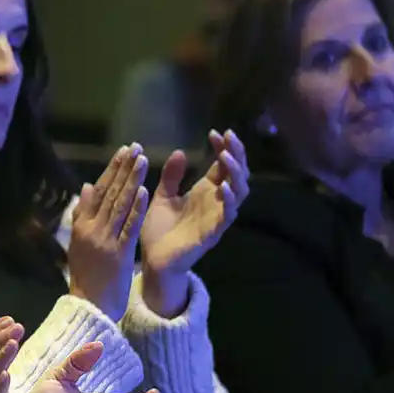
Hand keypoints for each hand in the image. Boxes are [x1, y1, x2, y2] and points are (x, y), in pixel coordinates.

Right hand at [67, 144, 149, 320]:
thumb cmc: (87, 276)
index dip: (111, 170)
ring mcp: (105, 240)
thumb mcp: (78, 243)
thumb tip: (87, 186)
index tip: (123, 151)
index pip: (98, 191)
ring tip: (141, 160)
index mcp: (81, 225)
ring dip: (131, 181)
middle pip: (109, 194)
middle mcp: (92, 229)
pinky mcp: (119, 253)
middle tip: (134, 147)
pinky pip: (128, 227)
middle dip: (123, 169)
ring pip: (119, 206)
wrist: (90, 306)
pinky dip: (136, 209)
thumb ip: (82, 215)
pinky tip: (144, 191)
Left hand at [140, 131, 249, 315]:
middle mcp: (216, 201)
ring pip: (240, 192)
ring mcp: (217, 216)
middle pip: (238, 174)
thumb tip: (180, 151)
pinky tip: (225, 187)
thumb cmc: (160, 229)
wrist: (154, 259)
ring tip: (227, 157)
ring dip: (236, 174)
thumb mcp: (163, 196)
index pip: (222, 165)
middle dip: (237, 154)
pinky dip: (230, 201)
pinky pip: (228, 215)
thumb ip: (172, 176)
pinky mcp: (213, 232)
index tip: (215, 133)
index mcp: (205, 191)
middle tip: (230, 137)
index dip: (223, 148)